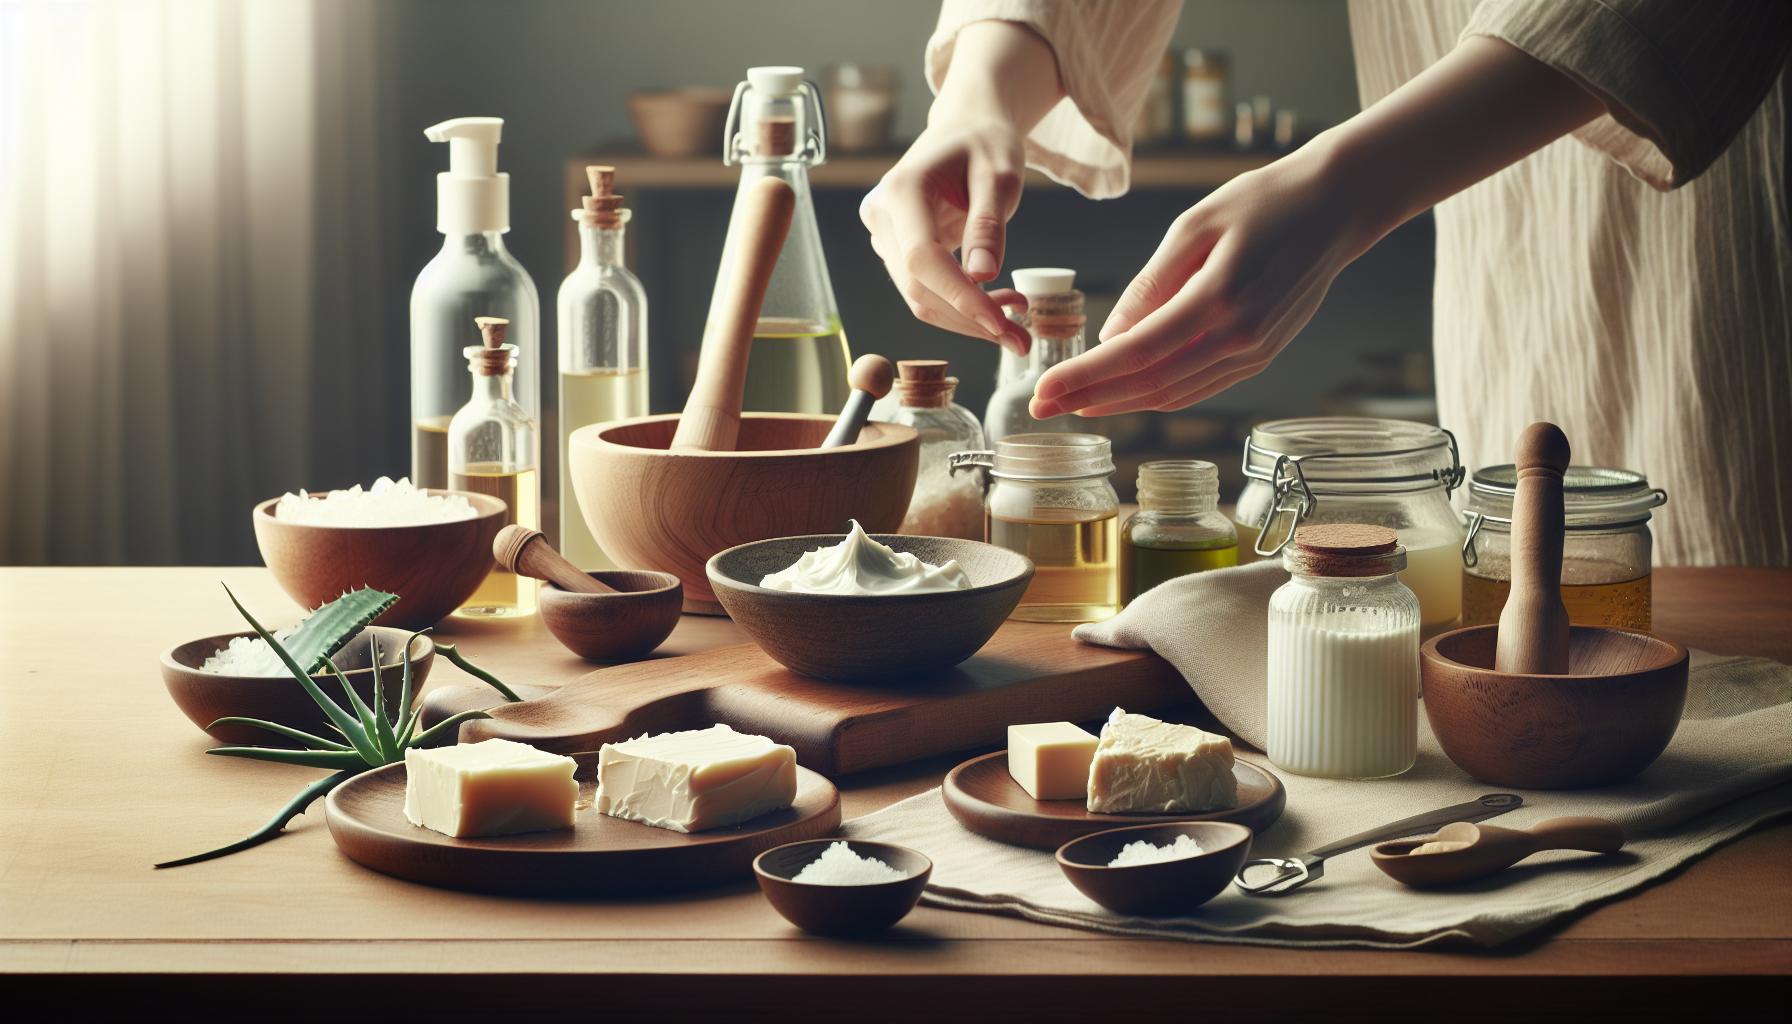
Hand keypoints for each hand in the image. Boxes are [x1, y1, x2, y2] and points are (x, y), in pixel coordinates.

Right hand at [860, 114, 1032, 353]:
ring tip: (1016, 323)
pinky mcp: (898, 251)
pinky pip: (926, 290)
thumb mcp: (1000, 176)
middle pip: (918, 287)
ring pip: (920, 298)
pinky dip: (961, 306)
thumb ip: (989, 225)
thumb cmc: (985, 144)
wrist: (966, 129)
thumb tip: (982, 276)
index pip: (922, 259)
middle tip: (1021, 339)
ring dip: (968, 320)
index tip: (1000, 324)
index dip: (959, 297)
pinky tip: (998, 305)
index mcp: (901, 191)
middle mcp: (882, 217)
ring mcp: (884, 236)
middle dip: (970, 319)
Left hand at [1030, 143, 1377, 417]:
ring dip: (1121, 403)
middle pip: (1151, 384)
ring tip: (1074, 402)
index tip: (1043, 392)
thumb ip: (1150, 286)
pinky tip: (1124, 391)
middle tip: (1041, 407)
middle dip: (1090, 398)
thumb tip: (1110, 337)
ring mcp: (1255, 353)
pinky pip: (1199, 387)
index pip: (1137, 353)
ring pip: (1175, 394)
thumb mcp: (1194, 226)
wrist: (1338, 206)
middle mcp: (1240, 337)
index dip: (1085, 377)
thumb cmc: (1262, 202)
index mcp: (1219, 298)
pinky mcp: (1262, 357)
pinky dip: (1157, 394)